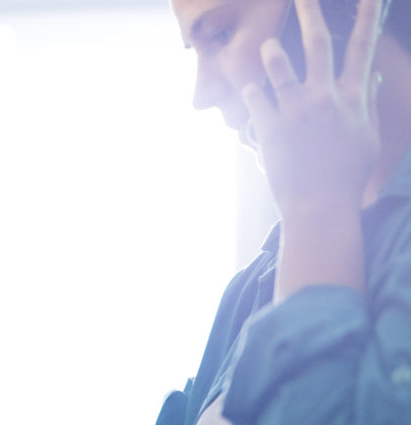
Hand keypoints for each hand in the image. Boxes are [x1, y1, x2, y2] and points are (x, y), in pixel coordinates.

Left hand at [242, 0, 384, 218]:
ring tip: (269, 46)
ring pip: (280, 66)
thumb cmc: (346, 175)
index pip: (362, 46)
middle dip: (310, 12)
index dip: (367, 15)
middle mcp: (324, 97)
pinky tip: (251, 92)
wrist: (320, 207)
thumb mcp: (366, 136)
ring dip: (272, 52)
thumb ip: (365, 101)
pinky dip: (251, 92)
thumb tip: (372, 75)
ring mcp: (296, 111)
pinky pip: (255, 97)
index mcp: (351, 97)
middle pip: (318, 43)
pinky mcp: (270, 127)